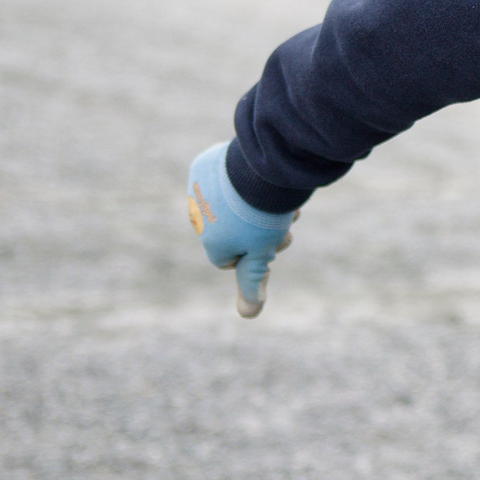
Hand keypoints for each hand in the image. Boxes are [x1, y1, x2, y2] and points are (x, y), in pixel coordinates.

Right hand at [186, 141, 296, 317]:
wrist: (260, 167)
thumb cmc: (262, 215)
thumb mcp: (261, 253)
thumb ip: (251, 282)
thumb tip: (247, 314)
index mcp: (211, 242)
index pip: (234, 258)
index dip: (258, 252)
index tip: (275, 240)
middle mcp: (197, 217)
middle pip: (236, 230)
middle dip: (262, 228)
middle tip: (282, 219)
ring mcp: (198, 190)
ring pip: (232, 203)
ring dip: (256, 203)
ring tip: (277, 197)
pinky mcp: (203, 165)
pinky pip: (225, 177)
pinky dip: (243, 179)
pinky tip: (259, 177)